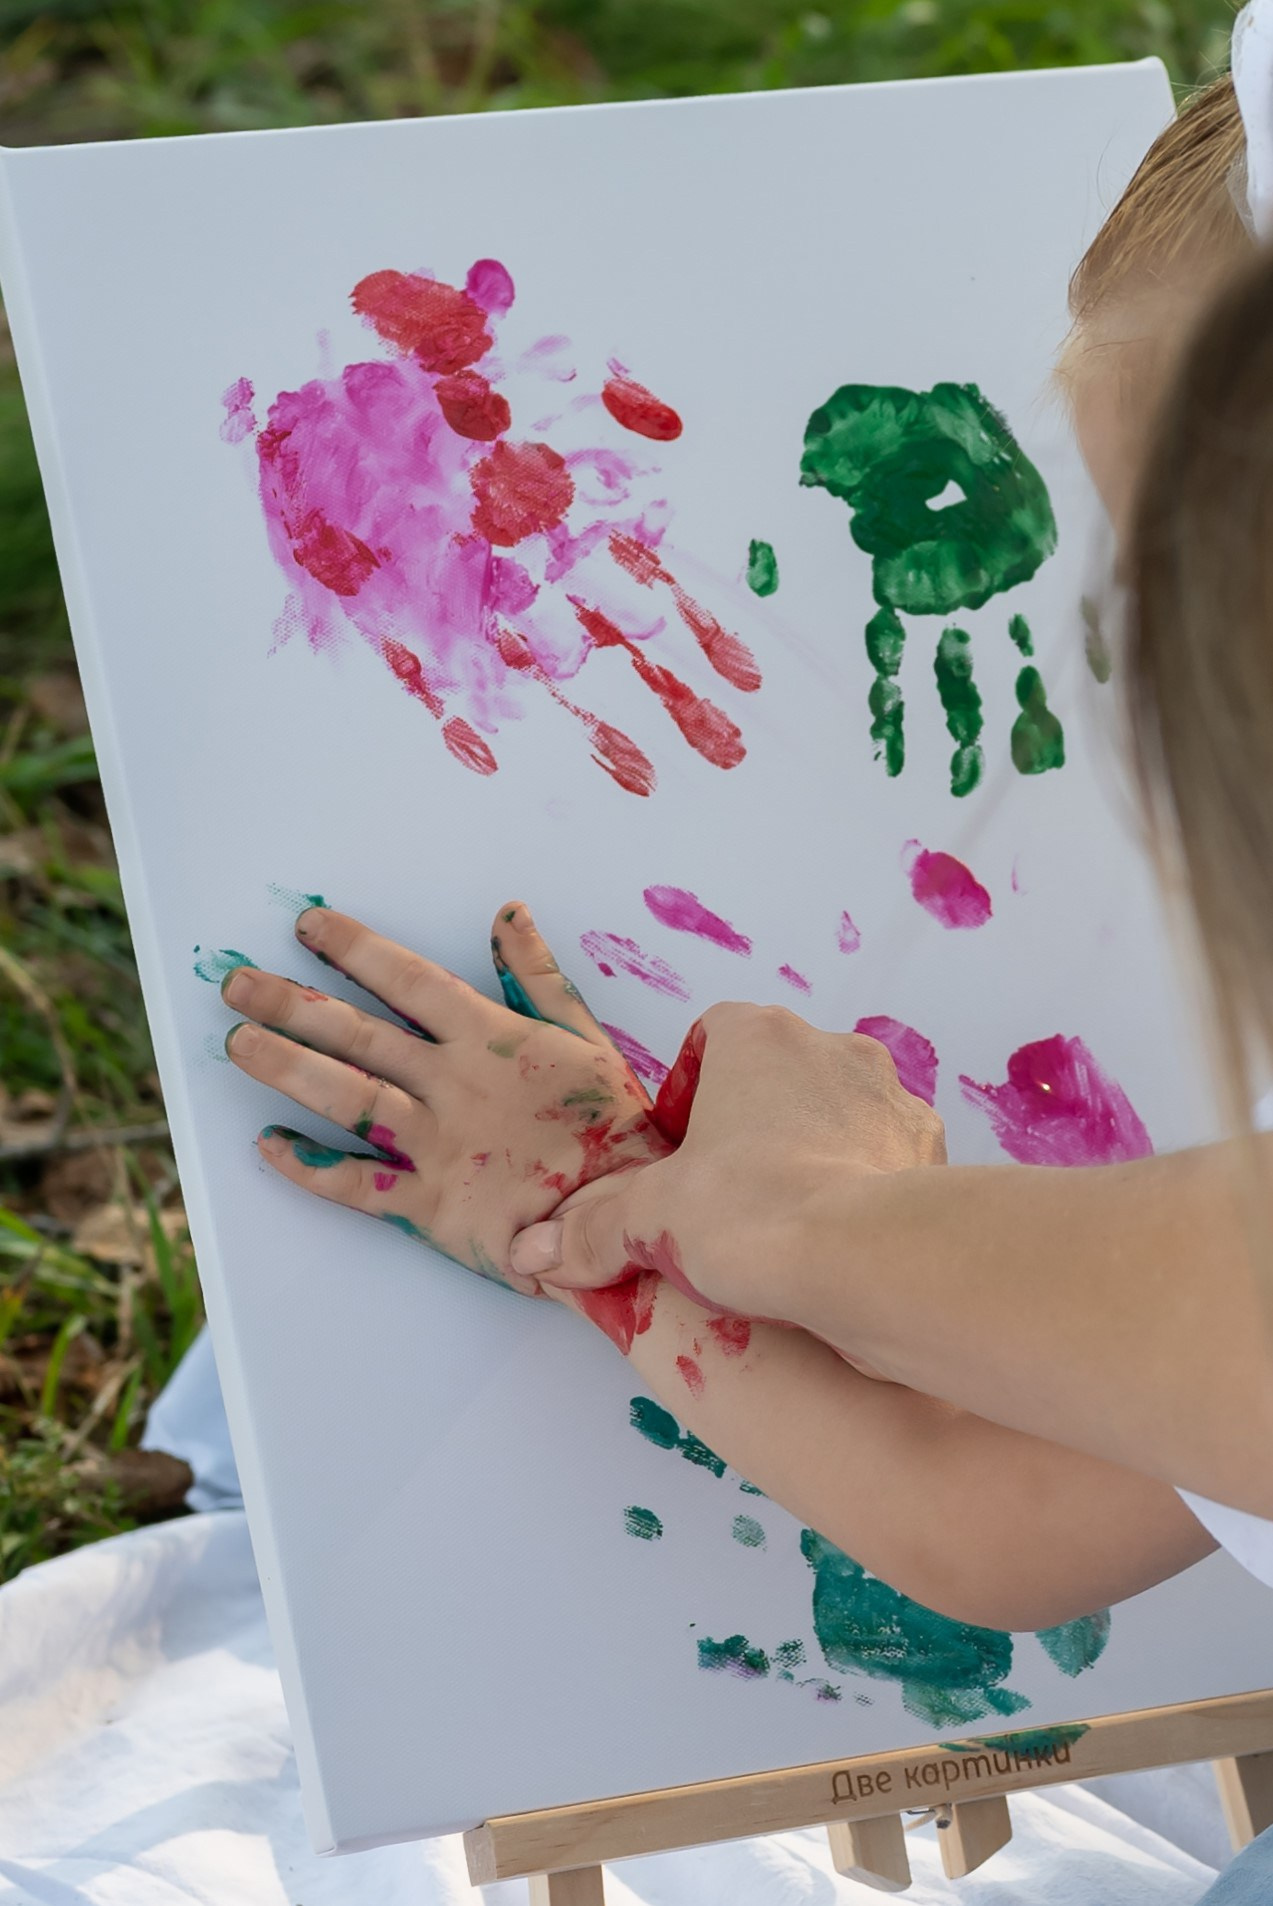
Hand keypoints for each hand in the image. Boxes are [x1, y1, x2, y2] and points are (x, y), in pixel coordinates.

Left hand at [221, 901, 671, 1292]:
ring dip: (286, 1068)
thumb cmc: (614, 1130)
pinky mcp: (428, 1205)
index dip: (353, 948)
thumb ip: (541, 978)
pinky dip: (309, 1166)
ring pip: (345, 1098)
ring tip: (237, 1042)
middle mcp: (449, 1084)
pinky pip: (355, 1185)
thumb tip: (508, 915)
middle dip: (291, 1003)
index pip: (406, 979)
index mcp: (487, 1038)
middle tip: (235, 981)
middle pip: (356, 1034)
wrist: (622, 1218)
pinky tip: (267, 1145)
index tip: (307, 926)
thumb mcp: (587, 1039)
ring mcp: (434, 1145)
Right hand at [510, 1002, 945, 1320]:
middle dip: (753, 1125)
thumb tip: (537, 1254)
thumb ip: (593, 1230)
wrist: (866, 1260)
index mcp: (759, 1038)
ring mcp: (891, 1096)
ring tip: (785, 1222)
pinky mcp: (929, 1148)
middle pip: (778, 1074)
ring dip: (814, 1151)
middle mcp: (832, 1049)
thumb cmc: (752, 1212)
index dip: (690, 1091)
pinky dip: (864, 1186)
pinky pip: (888, 1157)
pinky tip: (838, 1240)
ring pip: (839, 1113)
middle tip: (726, 1194)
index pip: (714, 1034)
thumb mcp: (652, 1219)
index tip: (681, 1153)